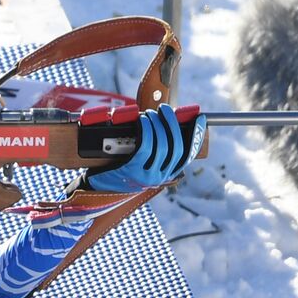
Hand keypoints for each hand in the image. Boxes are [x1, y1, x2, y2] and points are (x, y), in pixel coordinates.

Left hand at [85, 104, 205, 192]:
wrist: (97, 188)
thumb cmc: (119, 170)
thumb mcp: (142, 164)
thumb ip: (155, 151)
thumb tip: (164, 122)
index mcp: (166, 175)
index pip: (187, 155)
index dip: (196, 136)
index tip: (200, 119)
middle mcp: (160, 177)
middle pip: (176, 147)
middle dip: (172, 124)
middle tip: (165, 109)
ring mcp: (147, 176)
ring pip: (162, 146)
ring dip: (157, 125)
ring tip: (150, 114)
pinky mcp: (133, 171)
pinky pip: (145, 147)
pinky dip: (146, 130)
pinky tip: (142, 121)